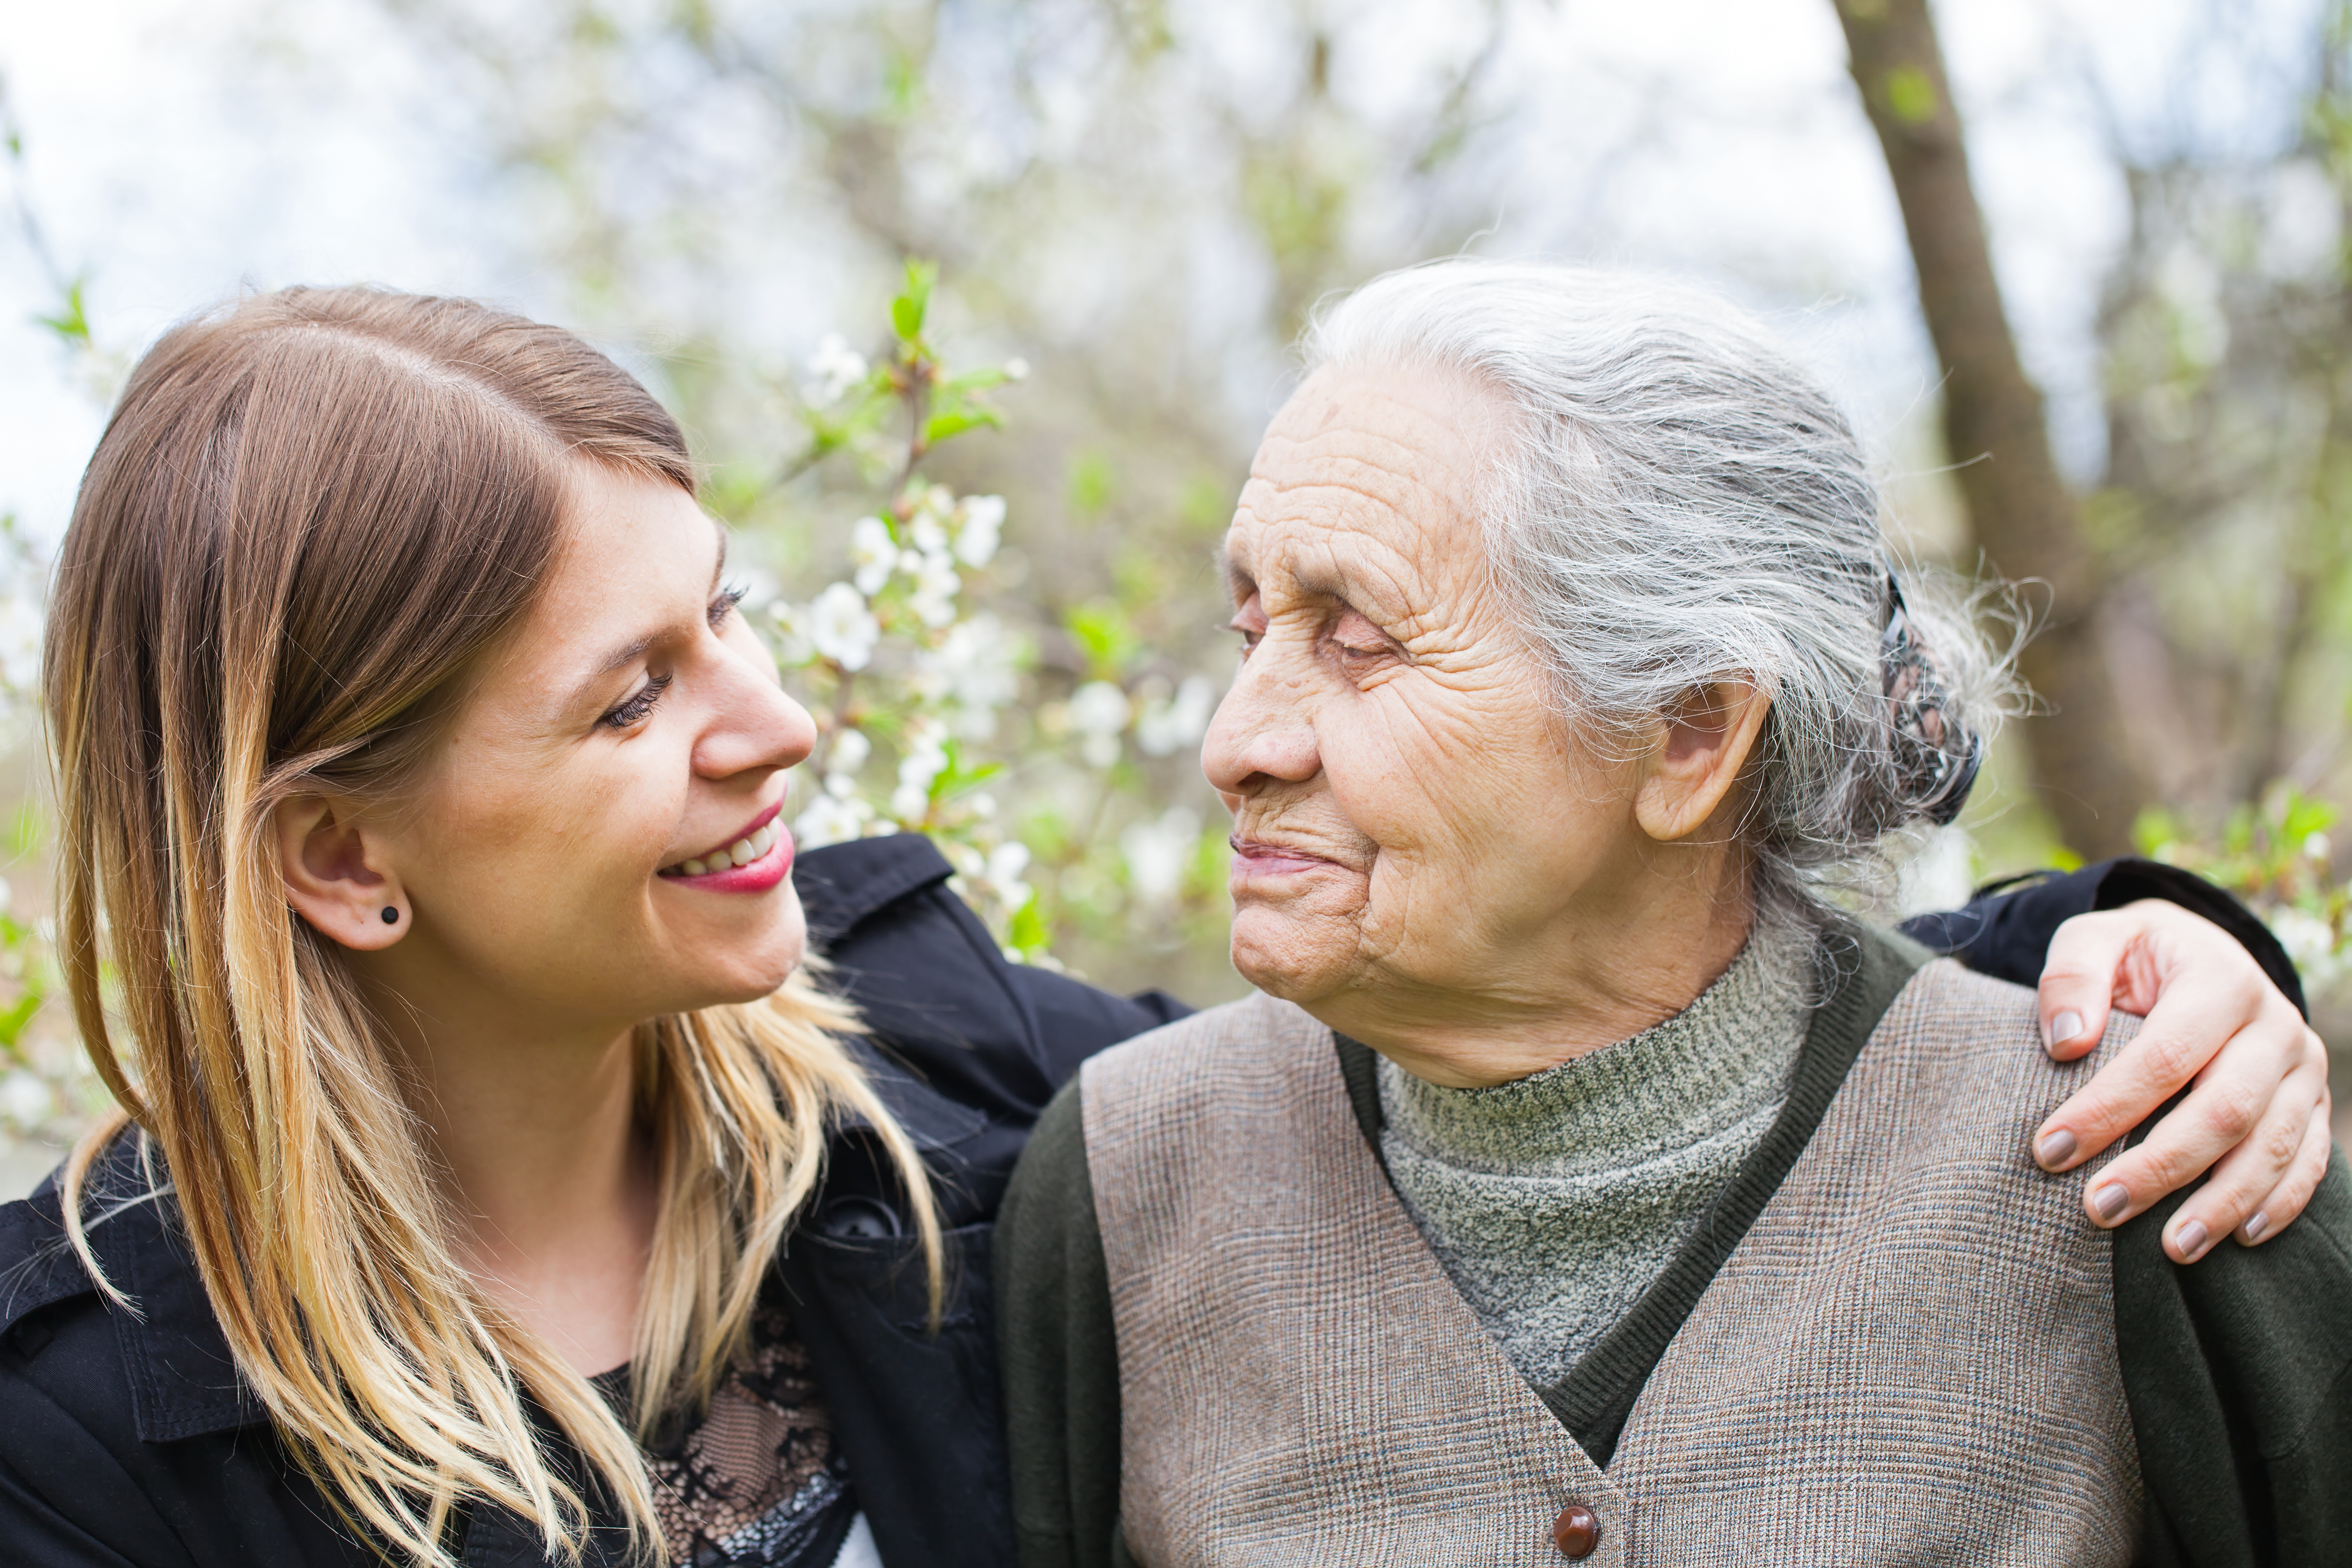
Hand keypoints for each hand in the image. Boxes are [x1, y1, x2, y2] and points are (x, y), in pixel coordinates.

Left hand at [2030, 899, 2331, 1263]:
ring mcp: (2303, 1068)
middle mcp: (2275, 1025)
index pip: (2163, 1056)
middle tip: (2099, 1208)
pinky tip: (2238, 1238)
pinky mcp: (2313, 1103)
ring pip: (2271, 1146)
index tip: (2050, 1150)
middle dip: (2160, 1166)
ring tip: (2170, 1249)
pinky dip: (2279, 1203)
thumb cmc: (2135, 957)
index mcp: (2221, 980)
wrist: (2201, 954)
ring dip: (2221, 1202)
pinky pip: (2308, 1160)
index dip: (2108, 1108)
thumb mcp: (2097, 940)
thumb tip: (2066, 1041)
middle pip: (2224, 1110)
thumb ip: (2073, 976)